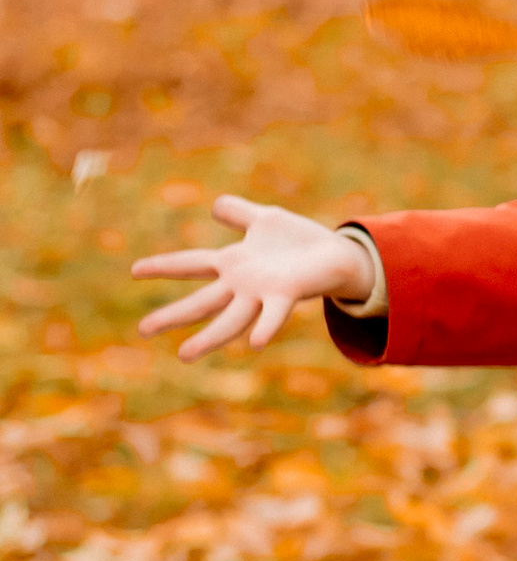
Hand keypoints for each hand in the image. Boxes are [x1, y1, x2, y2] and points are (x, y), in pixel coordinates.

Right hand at [133, 195, 373, 359]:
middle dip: (172, 315)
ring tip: (183, 355)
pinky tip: (255, 343)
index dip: (163, 266)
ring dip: (208, 338)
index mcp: (234, 264)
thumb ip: (239, 214)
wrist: (339, 255)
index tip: (133, 270)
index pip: (191, 264)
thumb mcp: (265, 220)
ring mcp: (263, 293)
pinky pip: (274, 315)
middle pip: (201, 301)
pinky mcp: (287, 295)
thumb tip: (215, 205)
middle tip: (142, 330)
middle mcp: (243, 284)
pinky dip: (265, 328)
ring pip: (230, 320)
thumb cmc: (301, 242)